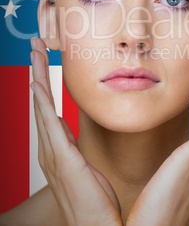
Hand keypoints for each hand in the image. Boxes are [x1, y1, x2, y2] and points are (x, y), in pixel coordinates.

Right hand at [30, 37, 122, 225]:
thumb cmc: (96, 200)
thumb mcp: (86, 166)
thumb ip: (75, 146)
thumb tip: (71, 130)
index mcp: (57, 147)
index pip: (47, 107)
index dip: (44, 82)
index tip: (43, 61)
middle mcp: (50, 147)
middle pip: (40, 101)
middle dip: (36, 72)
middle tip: (35, 46)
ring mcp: (52, 152)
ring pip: (41, 105)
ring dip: (37, 77)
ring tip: (35, 53)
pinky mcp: (61, 158)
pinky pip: (48, 123)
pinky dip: (41, 102)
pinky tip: (36, 84)